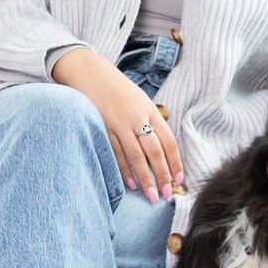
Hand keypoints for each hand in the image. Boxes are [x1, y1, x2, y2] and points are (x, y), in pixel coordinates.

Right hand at [51, 48, 181, 202]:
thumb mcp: (139, 99)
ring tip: (150, 196)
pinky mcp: (103, 127)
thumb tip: (160, 147)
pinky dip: (123, 170)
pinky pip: (116, 153)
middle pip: (154, 151)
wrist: (89, 71)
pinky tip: (130, 184)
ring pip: (136, 156)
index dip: (175, 162)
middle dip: (162, 175)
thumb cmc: (116, 88)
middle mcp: (137, 117)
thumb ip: (150, 120)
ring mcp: (119, 123)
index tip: (178, 179)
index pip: (168, 141)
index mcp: (150, 110)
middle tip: (166, 194)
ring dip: (144, 178)